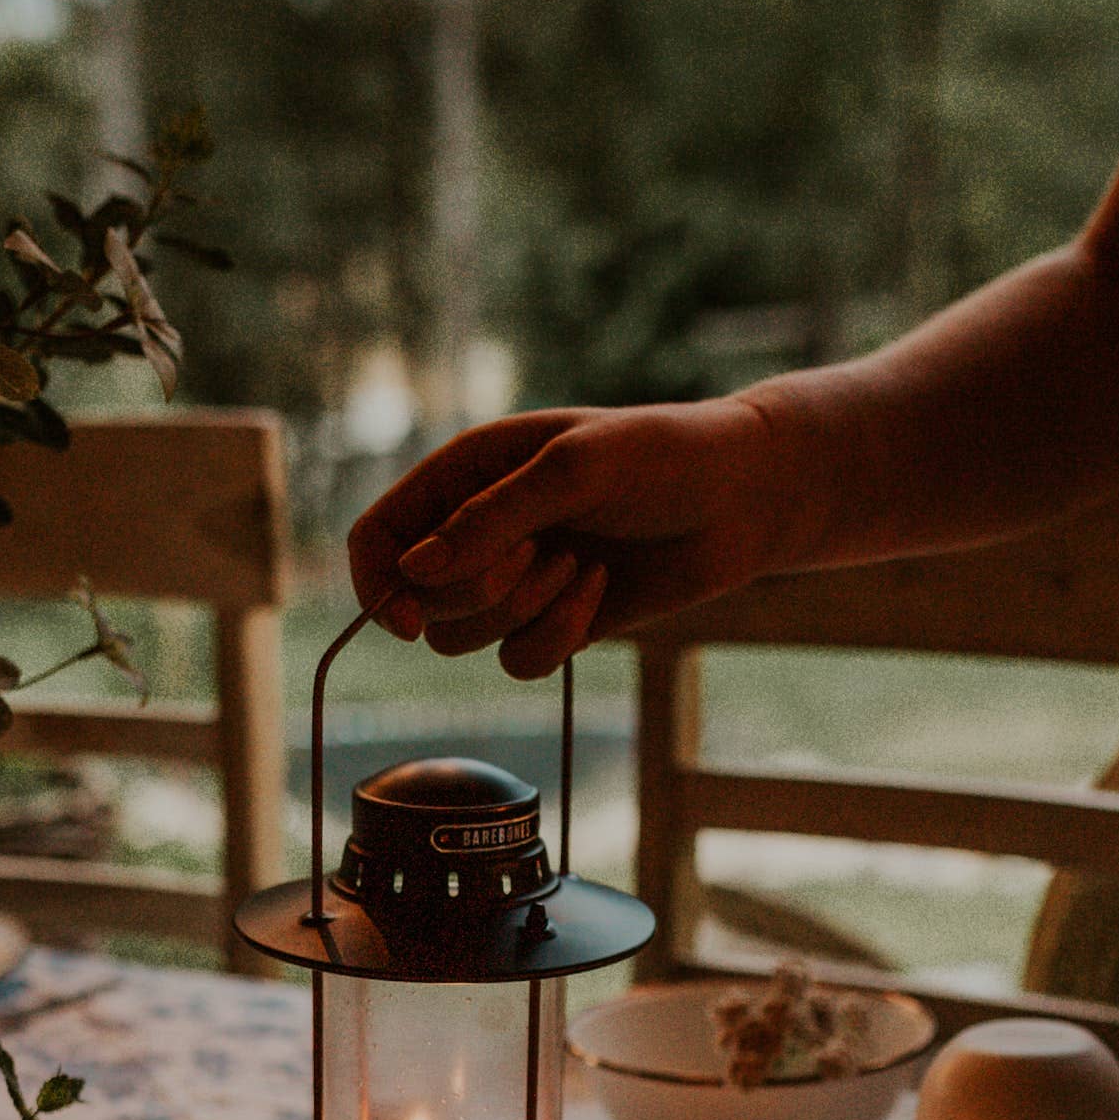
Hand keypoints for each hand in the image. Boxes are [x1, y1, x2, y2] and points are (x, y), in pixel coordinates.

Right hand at [346, 395, 783, 676]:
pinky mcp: (552, 622)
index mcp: (465, 473)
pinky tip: (600, 592)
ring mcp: (512, 580)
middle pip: (419, 601)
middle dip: (480, 592)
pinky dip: (557, 638)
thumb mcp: (576, 469)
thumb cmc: (662, 458)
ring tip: (580, 565)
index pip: (377, 537)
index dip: (376, 583)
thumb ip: (492, 519)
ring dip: (523, 612)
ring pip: (463, 640)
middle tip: (545, 554)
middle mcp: (477, 530)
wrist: (742, 498)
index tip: (407, 620)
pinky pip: (518, 661)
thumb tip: (416, 573)